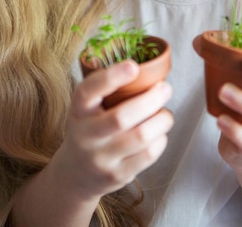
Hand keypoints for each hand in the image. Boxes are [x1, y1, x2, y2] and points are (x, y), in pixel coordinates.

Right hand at [54, 61, 172, 200]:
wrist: (76, 174)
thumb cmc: (89, 128)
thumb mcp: (86, 107)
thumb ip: (106, 90)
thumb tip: (147, 68)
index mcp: (78, 111)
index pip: (88, 92)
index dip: (111, 77)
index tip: (133, 65)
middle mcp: (86, 135)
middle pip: (121, 117)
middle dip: (151, 99)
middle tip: (166, 88)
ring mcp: (101, 158)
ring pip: (140, 137)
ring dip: (161, 120)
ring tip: (166, 113)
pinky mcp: (117, 175)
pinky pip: (148, 155)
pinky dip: (161, 139)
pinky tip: (159, 133)